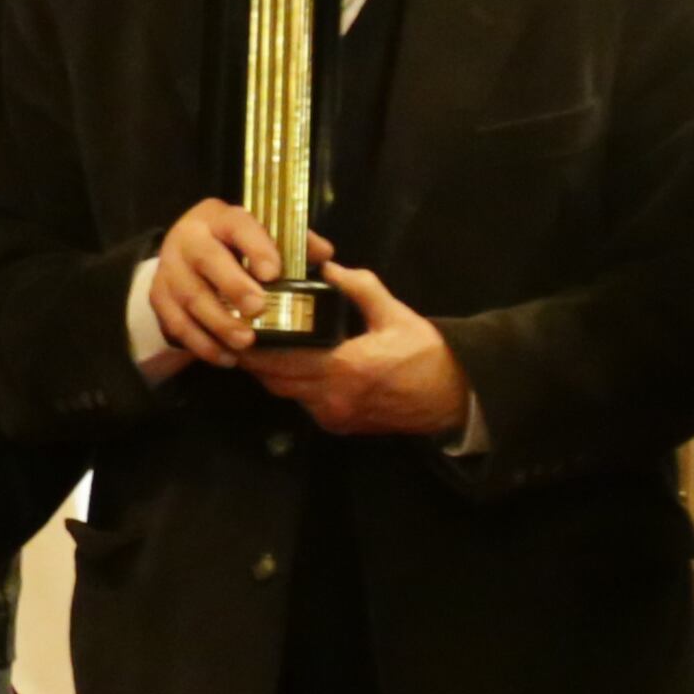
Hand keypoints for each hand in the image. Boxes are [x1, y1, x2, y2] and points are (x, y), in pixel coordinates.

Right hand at [145, 198, 289, 366]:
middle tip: (258, 309)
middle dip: (233, 286)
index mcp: (218, 218)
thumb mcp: (259, 234)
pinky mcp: (158, 297)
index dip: (255, 247)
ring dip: (219, 322)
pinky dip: (202, 344)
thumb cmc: (233, 245)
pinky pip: (177, 324)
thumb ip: (292, 242)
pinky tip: (227, 357)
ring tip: (245, 342)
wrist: (183, 251)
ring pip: (191, 297)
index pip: (237, 225)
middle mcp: (188, 238)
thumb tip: (324, 254)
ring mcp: (169, 269)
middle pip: (207, 260)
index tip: (274, 272)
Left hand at [245, 257, 469, 439]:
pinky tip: (290, 365)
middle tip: (241, 333)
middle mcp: (332, 398)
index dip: (256, 348)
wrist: (453, 396)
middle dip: (256, 361)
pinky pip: (304, 404)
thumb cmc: (426, 354)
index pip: (282, 361)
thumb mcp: (395, 314)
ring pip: (287, 394)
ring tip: (260, 347)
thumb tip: (329, 268)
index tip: (240, 327)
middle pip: (275, 381)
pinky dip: (292, 386)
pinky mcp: (339, 425)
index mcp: (344, 368)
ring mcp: (334, 416)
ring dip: (272, 374)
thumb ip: (360, 288)